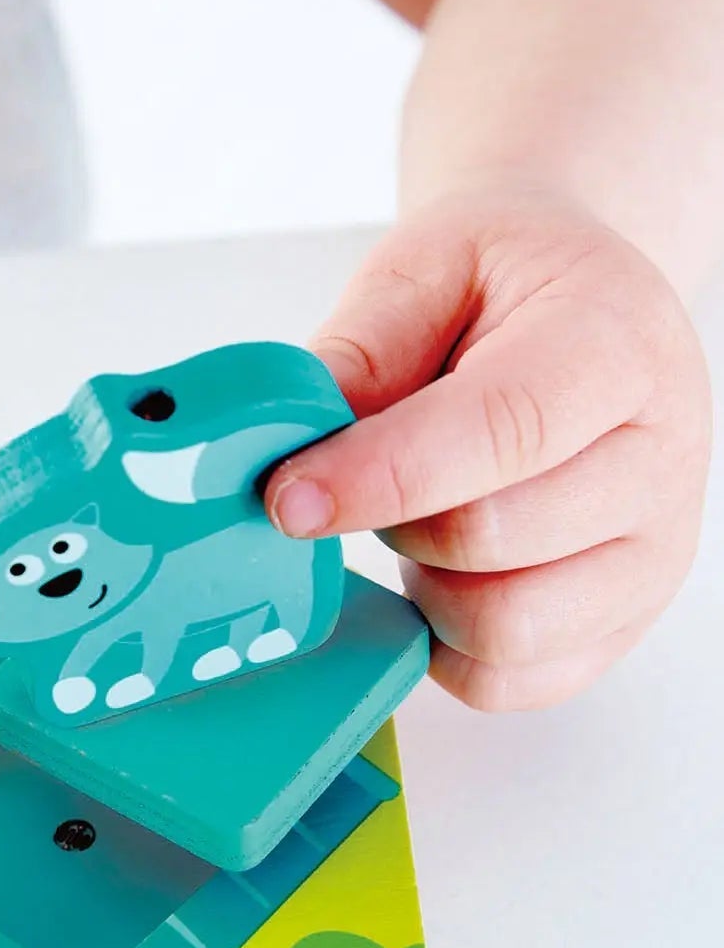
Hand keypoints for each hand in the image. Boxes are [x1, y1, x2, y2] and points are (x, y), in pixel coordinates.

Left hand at [264, 190, 712, 709]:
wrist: (581, 308)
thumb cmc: (505, 285)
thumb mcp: (425, 267)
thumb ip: (358, 351)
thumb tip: (289, 450)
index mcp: (616, 346)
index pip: (501, 431)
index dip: (380, 475)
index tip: (286, 497)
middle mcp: (661, 458)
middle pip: (491, 539)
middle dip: (390, 519)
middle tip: (362, 477)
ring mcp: (650, 554)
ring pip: (503, 629)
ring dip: (422, 585)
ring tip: (414, 519)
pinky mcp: (619, 624)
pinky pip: (509, 681)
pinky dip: (445, 642)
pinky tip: (433, 575)